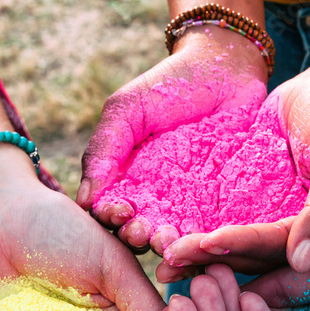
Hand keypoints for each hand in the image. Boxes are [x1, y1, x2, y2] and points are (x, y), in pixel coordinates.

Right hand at [78, 25, 267, 253]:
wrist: (226, 67)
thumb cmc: (169, 84)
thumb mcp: (127, 110)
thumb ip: (104, 149)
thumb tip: (83, 199)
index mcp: (127, 180)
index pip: (111, 211)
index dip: (110, 217)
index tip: (116, 212)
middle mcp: (156, 198)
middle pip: (142, 229)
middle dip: (138, 236)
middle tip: (141, 232)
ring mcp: (191, 203)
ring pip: (176, 234)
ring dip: (169, 243)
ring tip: (170, 241)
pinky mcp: (224, 203)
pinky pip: (214, 227)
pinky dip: (206, 239)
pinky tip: (202, 241)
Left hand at [157, 54, 309, 280]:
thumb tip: (303, 262)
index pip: (279, 247)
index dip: (242, 246)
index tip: (206, 244)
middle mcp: (302, 238)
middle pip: (253, 257)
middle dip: (211, 259)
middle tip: (167, 260)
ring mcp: (276, 223)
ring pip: (235, 247)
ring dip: (199, 253)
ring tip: (159, 256)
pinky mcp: (255, 208)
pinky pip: (226, 223)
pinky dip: (199, 230)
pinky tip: (165, 233)